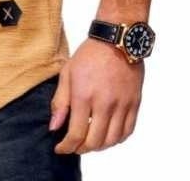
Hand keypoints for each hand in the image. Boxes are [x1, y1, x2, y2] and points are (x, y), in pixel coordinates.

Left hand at [49, 37, 143, 153]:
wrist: (116, 40)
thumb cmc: (89, 54)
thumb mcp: (67, 73)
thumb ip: (60, 102)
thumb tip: (54, 127)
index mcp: (84, 95)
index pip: (76, 134)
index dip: (67, 147)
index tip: (61, 148)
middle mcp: (104, 104)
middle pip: (95, 142)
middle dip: (81, 149)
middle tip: (74, 145)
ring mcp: (122, 105)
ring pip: (112, 141)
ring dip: (99, 146)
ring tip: (90, 141)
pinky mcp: (134, 104)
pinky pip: (127, 131)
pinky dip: (116, 139)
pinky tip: (107, 135)